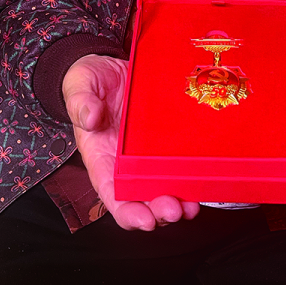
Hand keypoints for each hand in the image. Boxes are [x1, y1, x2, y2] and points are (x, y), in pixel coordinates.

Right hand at [62, 54, 199, 229]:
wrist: (108, 64)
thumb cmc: (90, 80)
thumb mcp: (80, 85)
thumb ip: (81, 101)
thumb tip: (89, 117)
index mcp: (101, 157)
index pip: (113, 194)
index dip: (128, 212)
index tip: (144, 220)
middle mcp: (126, 162)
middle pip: (144, 198)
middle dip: (160, 211)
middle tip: (176, 210)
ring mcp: (148, 153)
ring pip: (165, 186)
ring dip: (180, 201)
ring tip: (193, 204)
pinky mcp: (166, 139)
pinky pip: (180, 161)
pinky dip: (192, 175)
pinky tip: (205, 179)